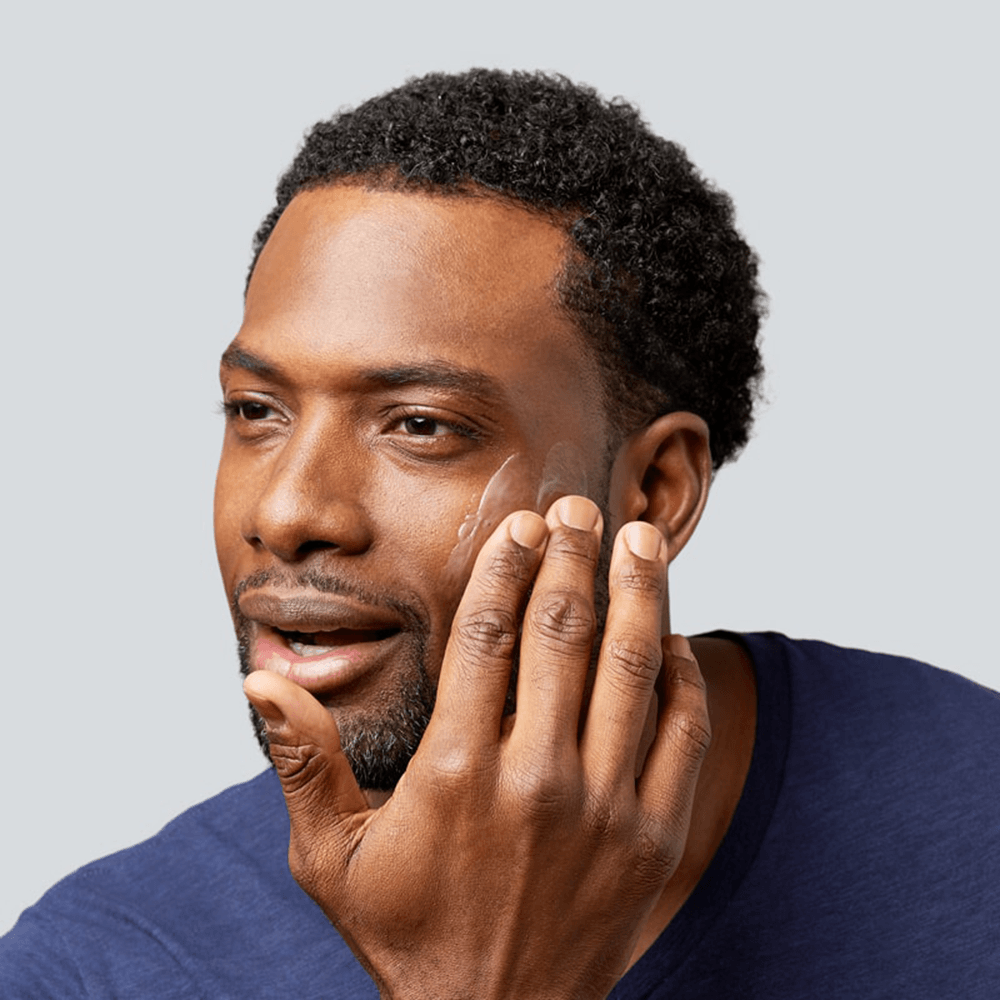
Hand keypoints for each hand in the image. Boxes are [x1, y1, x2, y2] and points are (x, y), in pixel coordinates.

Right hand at [243, 495, 710, 999]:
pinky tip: (669, 639)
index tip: (523, 525)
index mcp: (455, 771)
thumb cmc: (406, 932)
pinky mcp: (652, 837)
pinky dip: (680, 678)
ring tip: (637, 539)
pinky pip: (680, 736)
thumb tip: (259, 680)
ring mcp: (603, 807)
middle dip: (575, 558)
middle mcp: (535, 778)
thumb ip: (304, 761)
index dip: (507, 568)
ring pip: (629, 671)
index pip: (488, 636)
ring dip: (638, 594)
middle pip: (563, 634)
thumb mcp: (330, 856)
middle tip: (583, 508)